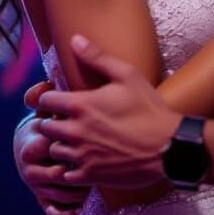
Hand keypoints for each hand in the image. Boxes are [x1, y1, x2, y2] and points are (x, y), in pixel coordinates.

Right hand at [13, 101, 90, 214]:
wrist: (32, 144)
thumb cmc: (48, 122)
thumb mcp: (47, 107)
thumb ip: (47, 94)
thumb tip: (47, 84)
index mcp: (31, 144)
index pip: (48, 147)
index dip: (67, 144)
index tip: (85, 139)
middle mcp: (29, 167)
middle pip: (53, 175)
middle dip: (74, 171)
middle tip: (94, 165)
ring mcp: (35, 185)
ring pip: (56, 194)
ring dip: (76, 191)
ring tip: (93, 183)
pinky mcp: (41, 199)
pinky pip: (52, 211)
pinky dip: (65, 212)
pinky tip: (81, 207)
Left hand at [37, 35, 179, 189]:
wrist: (169, 147)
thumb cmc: (149, 109)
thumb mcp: (127, 75)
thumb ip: (97, 57)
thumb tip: (75, 39)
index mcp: (81, 105)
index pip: (44, 100)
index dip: (49, 99)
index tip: (59, 100)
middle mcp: (76, 130)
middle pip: (45, 127)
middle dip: (53, 122)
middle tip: (67, 121)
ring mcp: (82, 155)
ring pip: (53, 151)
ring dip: (60, 145)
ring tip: (74, 141)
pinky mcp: (91, 175)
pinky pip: (65, 175)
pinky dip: (69, 169)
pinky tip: (83, 161)